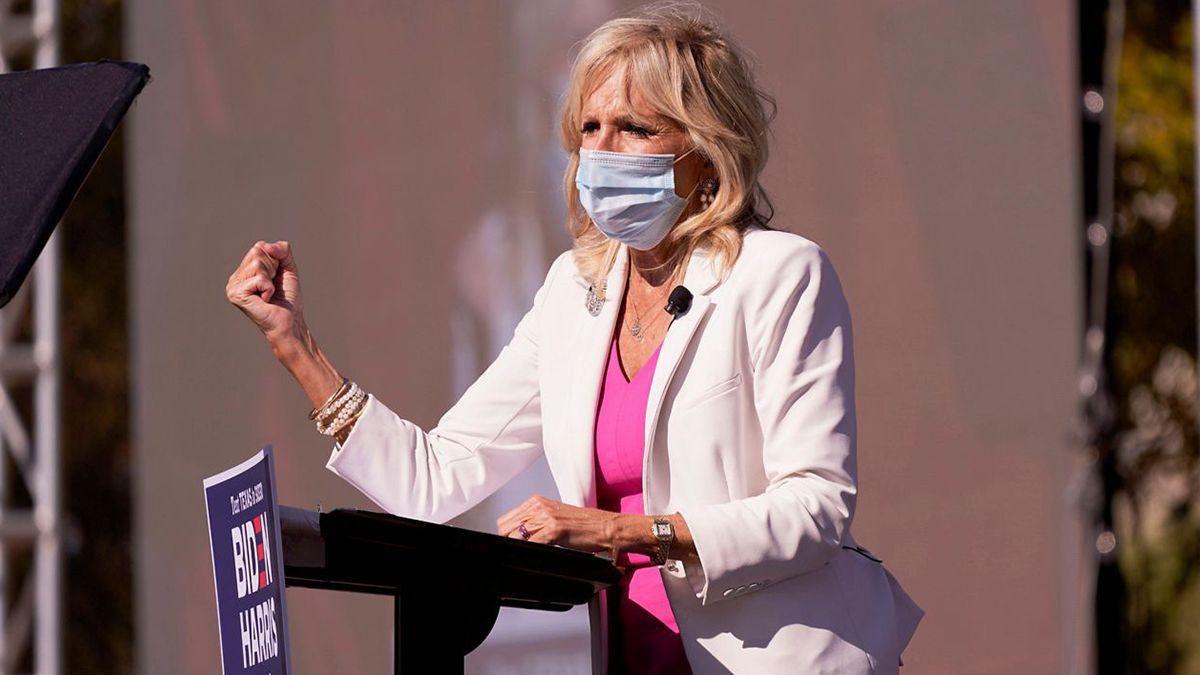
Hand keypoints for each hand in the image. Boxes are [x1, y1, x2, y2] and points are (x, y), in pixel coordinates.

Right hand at [226, 240, 303, 348]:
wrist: (290, 321)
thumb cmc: (288, 298)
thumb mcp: (288, 268)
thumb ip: (282, 250)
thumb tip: (266, 245)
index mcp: (244, 270)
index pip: (259, 247)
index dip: (275, 260)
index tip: (276, 278)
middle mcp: (235, 277)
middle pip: (257, 252)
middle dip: (273, 269)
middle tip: (273, 288)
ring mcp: (232, 285)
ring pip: (258, 264)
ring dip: (271, 280)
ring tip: (268, 294)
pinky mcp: (235, 294)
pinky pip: (259, 278)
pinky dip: (268, 289)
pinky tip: (265, 300)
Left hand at [497, 495, 619, 554]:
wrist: (604, 527)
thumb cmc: (583, 525)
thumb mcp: (554, 517)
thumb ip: (535, 522)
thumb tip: (518, 537)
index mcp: (536, 502)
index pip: (505, 520)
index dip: (506, 535)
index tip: (511, 544)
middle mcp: (538, 507)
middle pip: (505, 528)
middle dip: (509, 542)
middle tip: (520, 551)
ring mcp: (545, 517)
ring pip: (515, 536)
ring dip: (519, 548)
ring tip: (529, 554)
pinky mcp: (553, 530)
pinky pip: (531, 543)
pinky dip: (529, 552)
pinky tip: (535, 555)